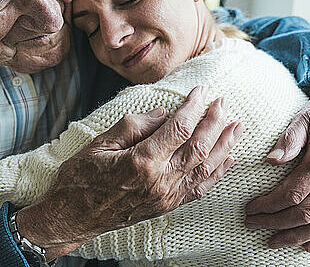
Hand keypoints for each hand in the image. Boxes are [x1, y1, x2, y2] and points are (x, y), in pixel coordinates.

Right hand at [18, 86, 244, 258]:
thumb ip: (134, 125)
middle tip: (223, 102)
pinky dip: (217, 172)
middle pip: (198, 146)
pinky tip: (227, 158)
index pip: (178, 128)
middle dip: (214, 121)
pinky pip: (200, 188)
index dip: (193, 107)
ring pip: (205, 167)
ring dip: (224, 144)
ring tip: (237, 126)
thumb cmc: (80, 178)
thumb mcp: (99, 144)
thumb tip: (164, 113)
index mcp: (141, 161)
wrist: (72, 218)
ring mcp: (166, 196)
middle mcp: (159, 181)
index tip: (201, 91)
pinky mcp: (167, 206)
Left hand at [245, 73, 309, 250]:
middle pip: (306, 213)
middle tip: (252, 224)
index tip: (251, 208)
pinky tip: (307, 244)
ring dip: (297, 236)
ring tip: (273, 241)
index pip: (293, 193)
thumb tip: (271, 161)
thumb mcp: (301, 117)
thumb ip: (288, 140)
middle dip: (276, 223)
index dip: (269, 205)